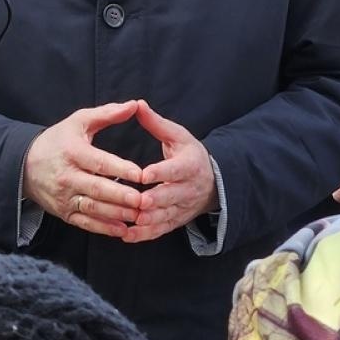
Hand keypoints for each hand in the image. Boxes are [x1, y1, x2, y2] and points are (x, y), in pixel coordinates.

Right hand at [23, 101, 144, 237]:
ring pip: (93, 208)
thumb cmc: (58, 140)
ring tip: (138, 215)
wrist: (24, 164)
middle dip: (121, 196)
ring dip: (116, 214)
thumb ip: (107, 113)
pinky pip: (85, 223)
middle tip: (143, 200)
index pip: (99, 162)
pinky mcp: (64, 213)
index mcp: (72, 152)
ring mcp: (65, 197)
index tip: (140, 174)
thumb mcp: (79, 121)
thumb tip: (134, 105)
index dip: (120, 168)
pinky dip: (104, 228)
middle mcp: (67, 177)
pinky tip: (122, 229)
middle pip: (97, 188)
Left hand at [127, 100, 217, 242]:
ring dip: (148, 221)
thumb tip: (137, 104)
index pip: (175, 169)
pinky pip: (161, 230)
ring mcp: (182, 207)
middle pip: (171, 196)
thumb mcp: (178, 136)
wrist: (212, 181)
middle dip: (155, 200)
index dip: (161, 172)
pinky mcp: (176, 221)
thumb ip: (156, 123)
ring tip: (131, 222)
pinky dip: (145, 235)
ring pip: (165, 216)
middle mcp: (188, 188)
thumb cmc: (189, 154)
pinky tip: (127, 235)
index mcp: (189, 165)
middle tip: (139, 202)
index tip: (144, 174)